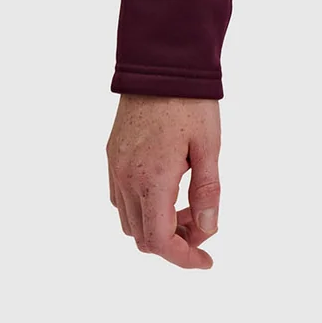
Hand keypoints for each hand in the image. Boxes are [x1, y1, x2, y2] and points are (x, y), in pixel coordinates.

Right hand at [107, 94, 222, 268]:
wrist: (160, 62)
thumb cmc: (190, 101)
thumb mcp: (209, 145)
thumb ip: (207, 190)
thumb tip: (208, 230)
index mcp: (151, 179)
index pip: (158, 241)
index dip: (183, 258)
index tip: (206, 260)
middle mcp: (126, 179)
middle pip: (142, 237)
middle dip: (174, 241)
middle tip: (203, 223)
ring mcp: (115, 168)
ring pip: (129, 220)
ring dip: (157, 225)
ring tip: (188, 205)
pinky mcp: (112, 156)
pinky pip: (120, 198)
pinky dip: (143, 207)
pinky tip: (168, 188)